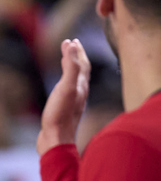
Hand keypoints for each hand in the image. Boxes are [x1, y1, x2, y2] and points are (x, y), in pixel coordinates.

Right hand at [37, 39, 90, 155]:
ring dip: (72, 68)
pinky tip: (62, 86)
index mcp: (82, 86)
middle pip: (82, 71)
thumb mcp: (66, 87)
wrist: (57, 140)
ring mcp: (74, 103)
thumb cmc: (61, 114)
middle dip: (77, 56)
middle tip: (71, 44)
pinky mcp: (66, 111)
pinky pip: (69, 91)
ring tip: (66, 60)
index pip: (84, 64)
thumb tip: (73, 45)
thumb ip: (71, 67)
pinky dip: (66, 82)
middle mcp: (81, 93)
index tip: (73, 40)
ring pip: (76, 81)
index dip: (79, 51)